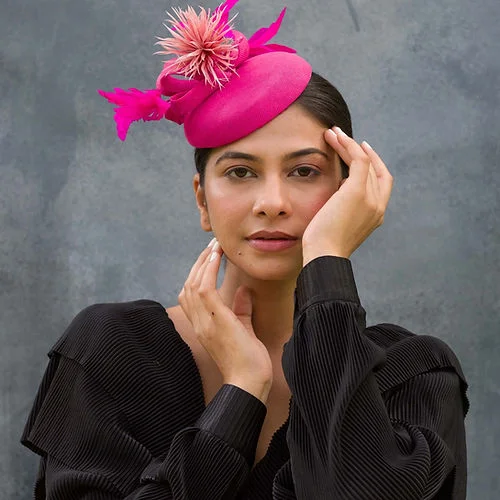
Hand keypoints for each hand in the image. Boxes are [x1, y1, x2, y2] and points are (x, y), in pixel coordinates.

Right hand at [178, 240, 272, 402]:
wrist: (249, 382)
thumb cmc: (248, 361)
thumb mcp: (243, 329)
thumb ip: (240, 310)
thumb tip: (243, 290)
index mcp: (203, 326)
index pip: (190, 294)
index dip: (197, 274)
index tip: (209, 258)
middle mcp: (198, 322)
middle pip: (188, 285)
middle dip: (199, 263)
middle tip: (212, 246)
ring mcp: (204, 321)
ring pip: (193, 283)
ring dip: (203, 262)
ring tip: (215, 247)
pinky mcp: (215, 319)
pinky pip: (205, 288)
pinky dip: (209, 270)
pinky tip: (217, 257)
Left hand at [302, 127, 393, 263]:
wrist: (324, 256)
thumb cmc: (323, 246)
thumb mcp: (338, 224)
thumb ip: (343, 207)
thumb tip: (339, 189)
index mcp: (376, 215)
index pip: (381, 182)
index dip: (374, 164)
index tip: (360, 151)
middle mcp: (379, 206)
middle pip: (374, 169)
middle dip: (358, 151)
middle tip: (343, 137)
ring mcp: (370, 198)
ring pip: (364, 161)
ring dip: (348, 144)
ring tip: (331, 133)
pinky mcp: (357, 191)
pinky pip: (357, 159)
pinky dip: (346, 145)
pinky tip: (333, 137)